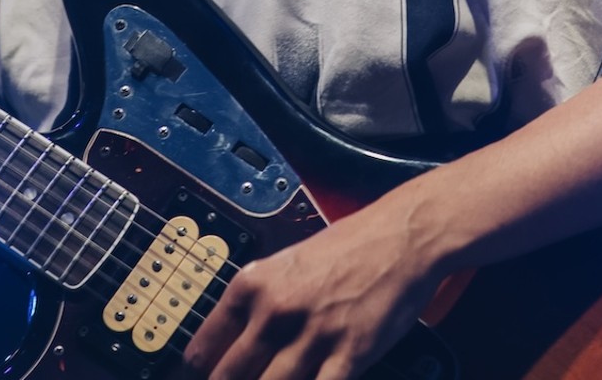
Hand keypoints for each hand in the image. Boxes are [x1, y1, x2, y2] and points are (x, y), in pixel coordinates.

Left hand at [182, 189, 441, 379]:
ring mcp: (311, 334)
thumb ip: (258, 302)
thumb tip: (233, 344)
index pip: (204, 346)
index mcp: (254, 283)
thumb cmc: (349, 247)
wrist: (402, 236)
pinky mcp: (348, 355)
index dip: (200, 373)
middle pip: (230, 377)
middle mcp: (276, 309)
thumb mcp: (287, 263)